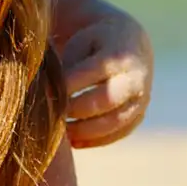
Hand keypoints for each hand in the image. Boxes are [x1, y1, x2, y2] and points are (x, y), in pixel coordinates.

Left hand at [59, 8, 152, 148]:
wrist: (131, 43)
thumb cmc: (96, 43)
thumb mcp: (82, 43)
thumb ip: (68, 66)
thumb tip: (45, 94)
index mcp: (119, 54)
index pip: (93, 72)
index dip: (68, 85)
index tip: (45, 94)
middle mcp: (135, 77)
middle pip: (107, 99)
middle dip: (77, 110)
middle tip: (53, 115)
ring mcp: (141, 99)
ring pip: (115, 121)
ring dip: (86, 131)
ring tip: (61, 133)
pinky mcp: (139, 115)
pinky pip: (119, 133)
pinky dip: (96, 141)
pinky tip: (75, 142)